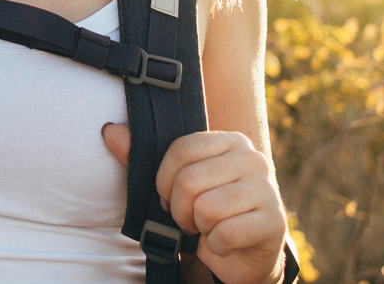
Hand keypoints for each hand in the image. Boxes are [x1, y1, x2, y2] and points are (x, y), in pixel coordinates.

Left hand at [102, 124, 287, 283]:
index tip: (169, 196)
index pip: (181, 150)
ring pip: (206, 209)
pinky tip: (223, 242)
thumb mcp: (173, 183)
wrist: (243, 251)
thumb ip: (141, 156)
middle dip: (180, 210)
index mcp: (229, 141)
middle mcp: (252, 159)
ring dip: (198, 228)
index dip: (164, 181)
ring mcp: (267, 190)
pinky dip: (215, 246)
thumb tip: (110, 131)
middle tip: (190, 218)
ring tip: (207, 227)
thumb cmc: (206, 210)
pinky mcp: (274, 223)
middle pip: (190, 181)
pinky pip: (225, 234)